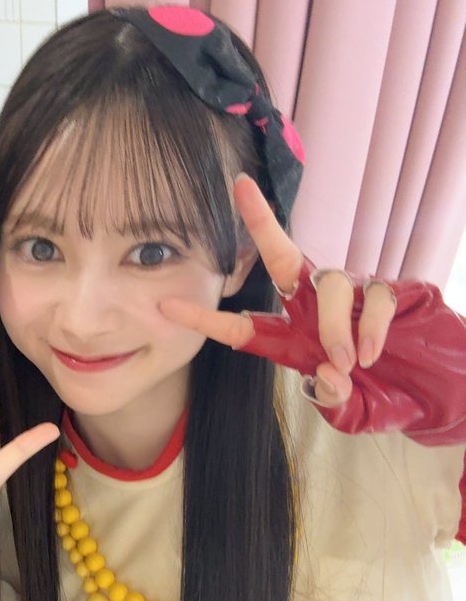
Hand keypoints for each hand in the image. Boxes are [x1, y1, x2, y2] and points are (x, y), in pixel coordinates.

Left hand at [157, 175, 396, 406]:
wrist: (436, 393)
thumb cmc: (385, 397)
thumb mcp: (351, 412)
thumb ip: (333, 399)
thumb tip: (327, 375)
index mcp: (291, 340)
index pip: (241, 326)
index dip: (205, 317)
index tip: (165, 306)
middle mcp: (315, 308)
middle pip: (282, 257)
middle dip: (260, 221)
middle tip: (240, 189)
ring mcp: (353, 296)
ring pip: (327, 283)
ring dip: (332, 324)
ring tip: (349, 360)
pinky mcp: (390, 291)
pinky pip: (373, 296)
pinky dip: (370, 326)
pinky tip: (374, 353)